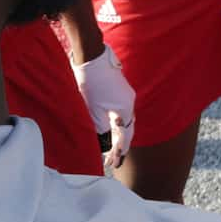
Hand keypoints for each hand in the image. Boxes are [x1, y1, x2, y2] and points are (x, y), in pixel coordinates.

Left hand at [75, 46, 136, 167]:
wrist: (91, 57)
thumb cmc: (91, 83)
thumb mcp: (93, 110)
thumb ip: (100, 127)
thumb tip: (103, 135)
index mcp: (125, 109)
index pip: (125, 136)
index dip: (120, 151)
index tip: (115, 164)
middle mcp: (129, 102)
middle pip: (126, 128)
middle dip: (120, 145)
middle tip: (113, 160)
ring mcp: (125, 94)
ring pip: (123, 119)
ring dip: (117, 134)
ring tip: (110, 147)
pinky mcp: (118, 89)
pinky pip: (119, 110)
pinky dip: (114, 121)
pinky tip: (108, 125)